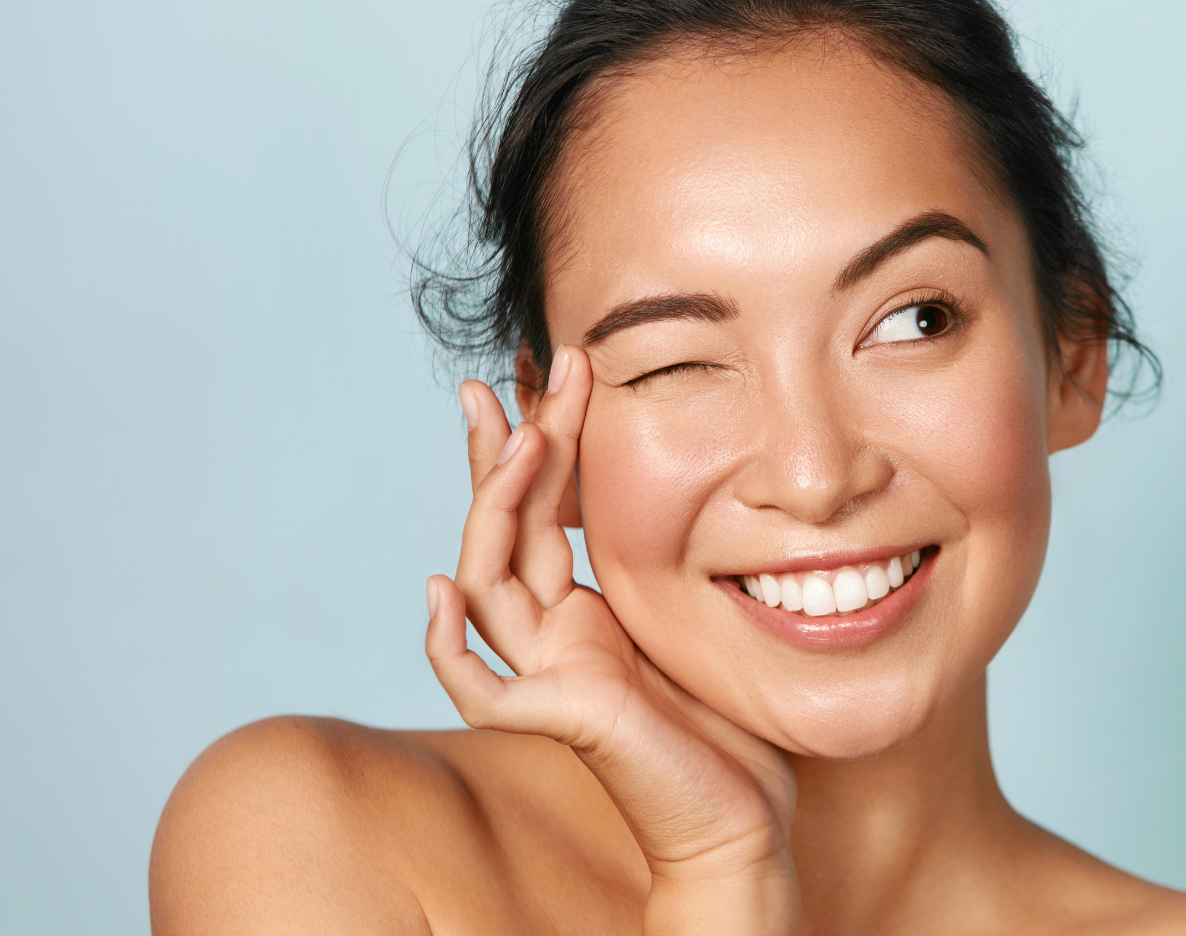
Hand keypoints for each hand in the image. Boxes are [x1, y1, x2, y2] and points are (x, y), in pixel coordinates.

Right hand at [424, 346, 798, 933]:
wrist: (743, 816)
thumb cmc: (731, 725)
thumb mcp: (702, 612)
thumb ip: (674, 561)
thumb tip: (698, 468)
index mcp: (586, 611)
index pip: (546, 511)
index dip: (543, 442)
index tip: (552, 370)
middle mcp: (555, 636)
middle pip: (507, 528)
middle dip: (508, 450)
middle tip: (504, 375)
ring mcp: (547, 676)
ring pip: (488, 582)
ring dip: (495, 507)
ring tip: (522, 436)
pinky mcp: (552, 719)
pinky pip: (478, 685)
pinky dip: (448, 643)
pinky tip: (441, 590)